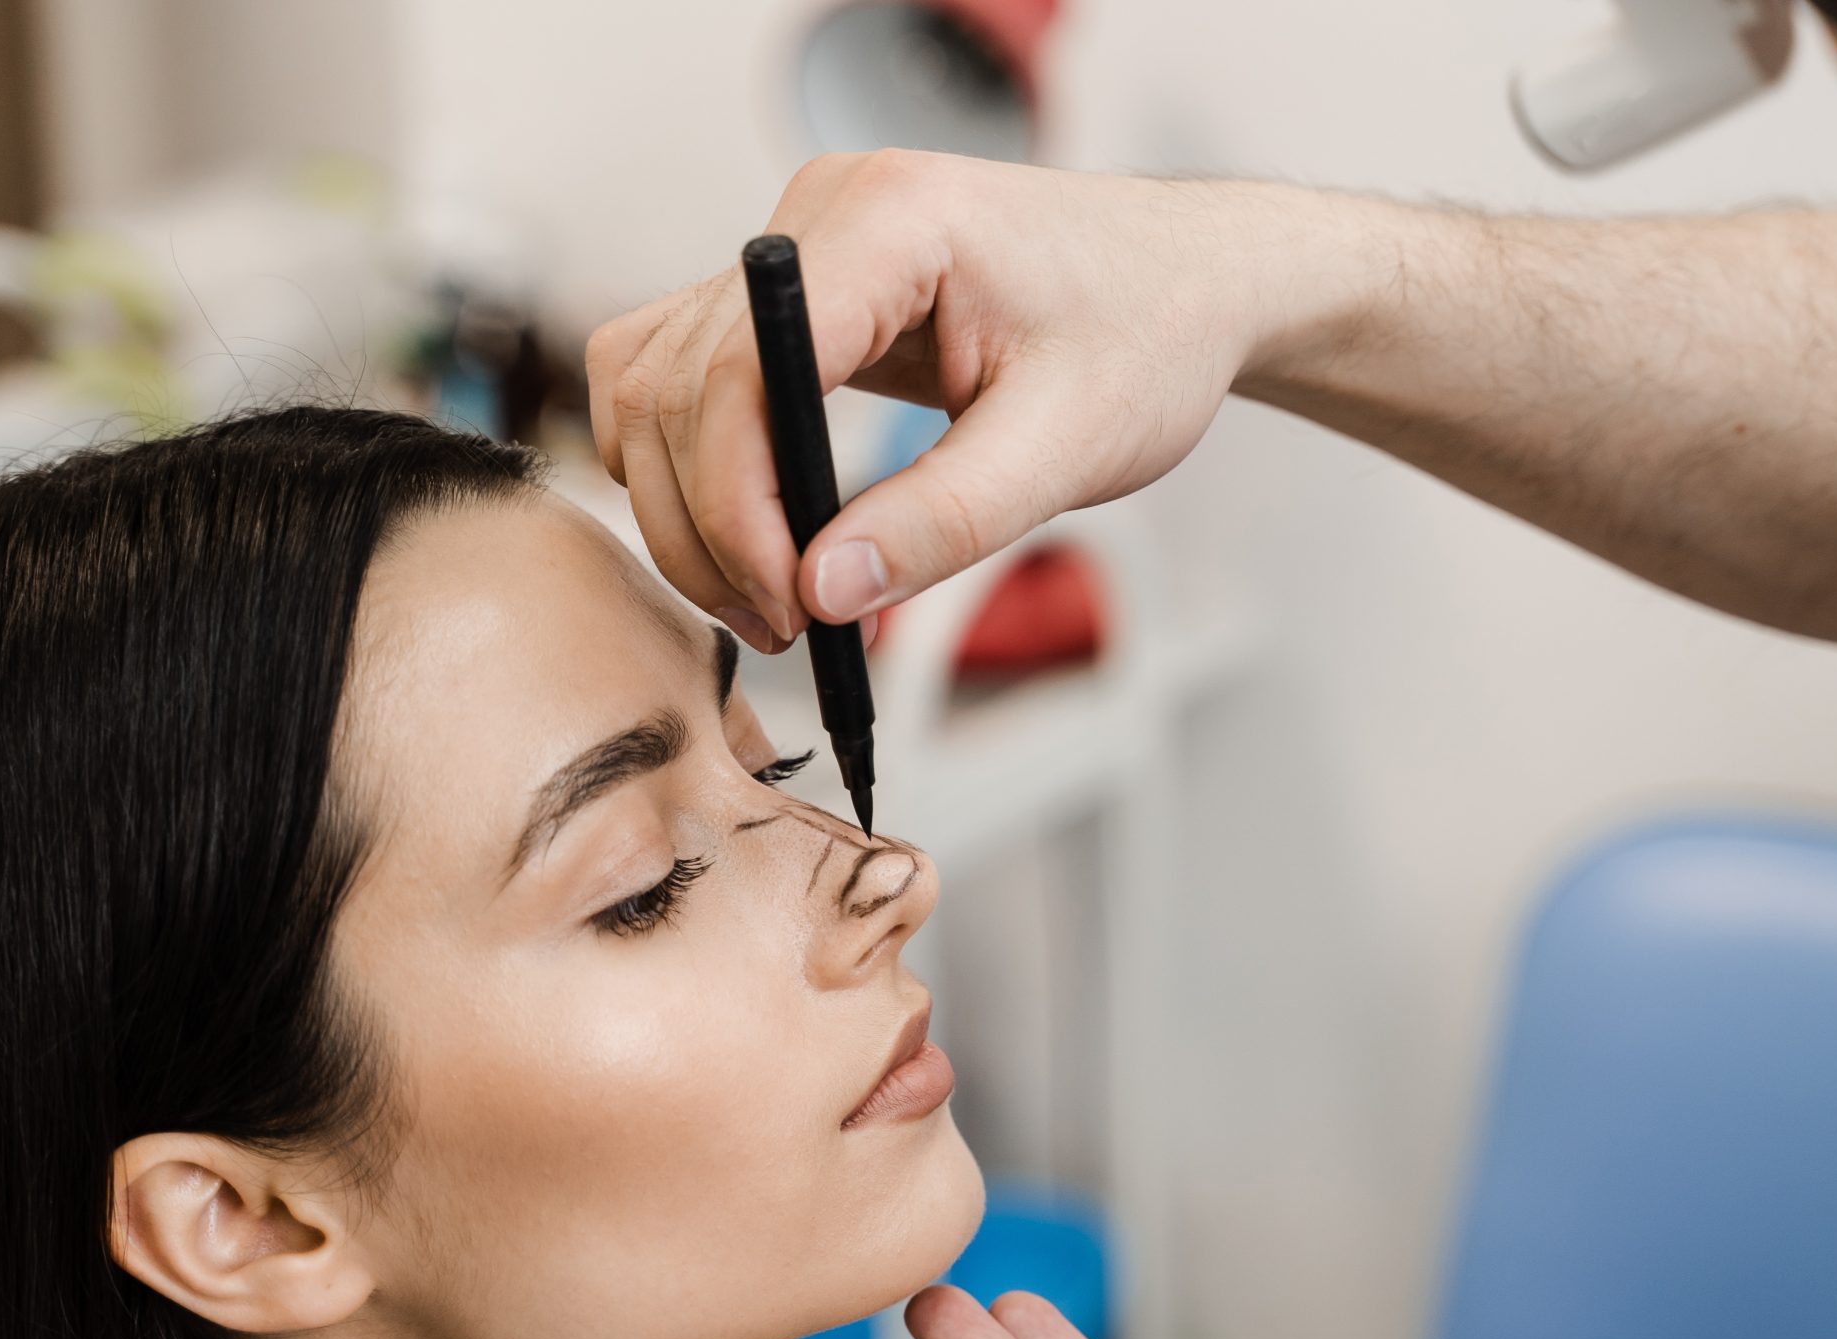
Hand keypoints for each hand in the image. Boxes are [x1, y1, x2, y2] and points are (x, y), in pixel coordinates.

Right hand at [582, 153, 1291, 647]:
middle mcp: (819, 211)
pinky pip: (682, 375)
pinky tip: (757, 540)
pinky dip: (692, 467)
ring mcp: (795, 244)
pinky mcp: (793, 291)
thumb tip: (821, 594)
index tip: (790, 605)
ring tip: (772, 601)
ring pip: (651, 382)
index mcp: (892, 221)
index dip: (737, 503)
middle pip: (674, 383)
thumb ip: (944, 521)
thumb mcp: (1068, 448)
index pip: (741, 366)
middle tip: (785, 628)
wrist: (1185, 282)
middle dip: (707, 527)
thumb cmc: (1147, 336)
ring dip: (682, 506)